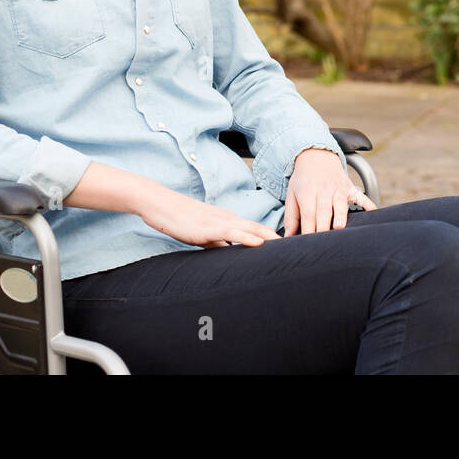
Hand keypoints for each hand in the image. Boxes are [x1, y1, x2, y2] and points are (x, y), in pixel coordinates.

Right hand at [139, 184, 280, 248]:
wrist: (159, 204)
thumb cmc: (179, 219)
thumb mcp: (202, 235)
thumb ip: (218, 244)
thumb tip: (230, 255)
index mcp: (228, 221)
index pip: (255, 230)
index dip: (273, 239)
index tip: (289, 249)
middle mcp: (228, 219)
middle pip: (259, 229)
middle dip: (278, 240)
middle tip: (299, 250)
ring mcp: (219, 222)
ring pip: (251, 229)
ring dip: (270, 239)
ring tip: (288, 249)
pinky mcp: (208, 228)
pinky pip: (231, 232)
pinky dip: (247, 238)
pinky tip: (259, 243)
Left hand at [283, 147, 377, 236]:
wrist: (316, 155)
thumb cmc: (303, 180)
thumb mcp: (292, 194)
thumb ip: (291, 217)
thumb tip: (289, 238)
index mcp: (307, 192)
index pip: (308, 214)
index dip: (308, 229)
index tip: (308, 244)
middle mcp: (323, 189)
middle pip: (324, 211)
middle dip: (323, 227)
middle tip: (323, 244)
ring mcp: (338, 188)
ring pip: (340, 203)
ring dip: (340, 215)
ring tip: (339, 228)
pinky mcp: (350, 187)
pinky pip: (360, 196)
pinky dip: (367, 204)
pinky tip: (372, 213)